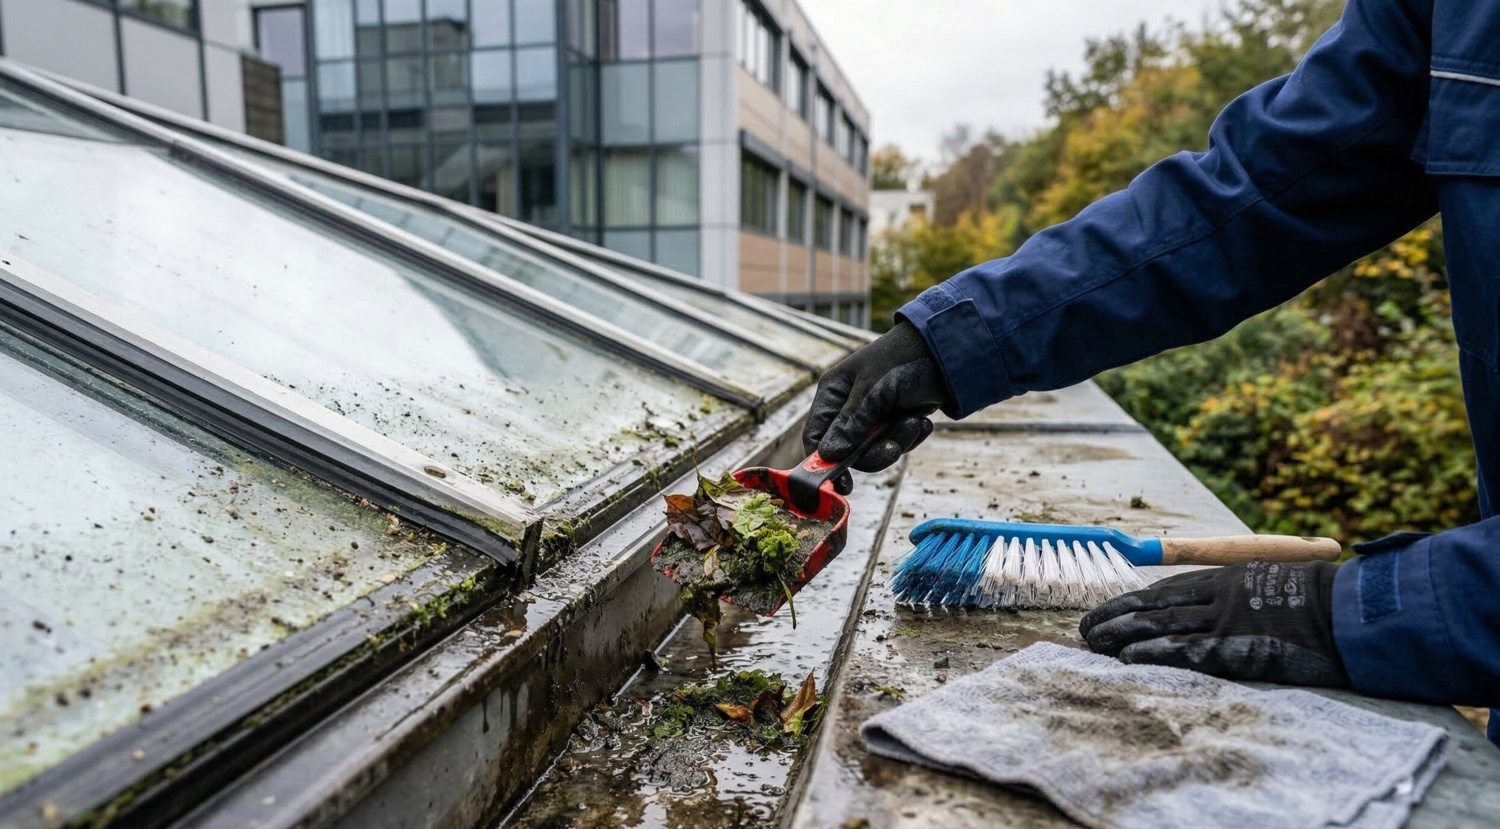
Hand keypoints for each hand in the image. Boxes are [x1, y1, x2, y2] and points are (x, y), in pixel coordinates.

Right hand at [802, 322, 950, 491]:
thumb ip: (851, 423)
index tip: (843, 483)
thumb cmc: (902, 359)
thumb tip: (828, 455)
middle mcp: (848, 408)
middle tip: (893, 449)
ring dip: (897, 441)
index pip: (816, 436)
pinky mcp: (895, 421)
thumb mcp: (874, 390)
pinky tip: (922, 420)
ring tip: (914, 421)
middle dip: (873, 453)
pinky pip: (896, 444)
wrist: (946, 351)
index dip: (824, 462)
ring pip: (875, 451)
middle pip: (847, 451)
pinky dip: (911, 437)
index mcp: (833, 394)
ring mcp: (873, 416)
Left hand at [1079, 561, 1349, 687]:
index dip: (1132, 600)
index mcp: (1227, 579)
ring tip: (1090, 643)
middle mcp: (1218, 597)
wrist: (1353, 611)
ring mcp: (1224, 622)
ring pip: (1160, 625)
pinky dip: (1153, 653)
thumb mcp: (1278, 584)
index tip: (1107, 608)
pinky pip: (1186, 650)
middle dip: (1114, 617)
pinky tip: (1126, 659)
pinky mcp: (1236, 648)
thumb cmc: (1324, 598)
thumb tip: (1236, 599)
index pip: (1167, 590)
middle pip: (1153, 605)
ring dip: (1120, 635)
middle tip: (1084, 629)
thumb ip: (1250, 592)